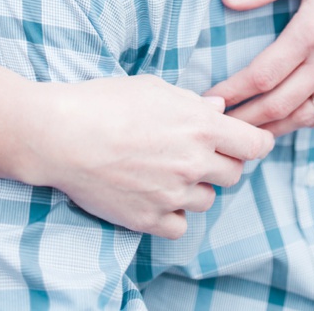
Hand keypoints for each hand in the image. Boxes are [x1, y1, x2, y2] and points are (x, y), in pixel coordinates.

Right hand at [39, 74, 273, 239]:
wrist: (58, 135)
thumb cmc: (101, 102)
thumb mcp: (150, 88)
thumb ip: (191, 102)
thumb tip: (219, 110)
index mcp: (201, 127)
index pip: (256, 145)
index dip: (251, 143)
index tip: (240, 143)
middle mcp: (194, 163)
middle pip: (233, 174)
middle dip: (217, 163)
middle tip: (186, 152)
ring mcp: (173, 195)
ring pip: (206, 200)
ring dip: (191, 187)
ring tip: (158, 170)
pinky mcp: (150, 219)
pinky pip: (180, 225)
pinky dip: (171, 213)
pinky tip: (150, 194)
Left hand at [206, 0, 313, 136]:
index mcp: (312, 32)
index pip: (263, 75)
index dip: (234, 92)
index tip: (210, 100)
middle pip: (281, 104)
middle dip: (247, 119)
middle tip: (220, 127)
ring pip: (308, 116)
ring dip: (275, 128)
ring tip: (248, 134)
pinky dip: (308, 122)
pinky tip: (288, 121)